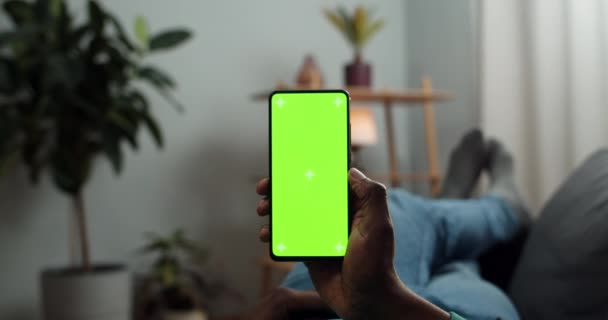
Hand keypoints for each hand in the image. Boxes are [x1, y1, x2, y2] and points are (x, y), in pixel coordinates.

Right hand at [256, 168, 449, 319]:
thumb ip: (371, 195)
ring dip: (275, 209)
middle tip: (265, 187)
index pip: (329, 180)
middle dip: (283, 188)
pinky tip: (266, 234)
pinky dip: (275, 233)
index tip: (290, 163)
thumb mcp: (378, 225)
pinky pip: (288, 236)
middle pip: (305, 194)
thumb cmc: (376, 265)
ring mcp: (321, 234)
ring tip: (262, 210)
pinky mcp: (310, 250)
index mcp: (353, 206)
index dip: (309, 169)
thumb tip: (352, 170)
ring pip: (293, 214)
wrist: (366, 301)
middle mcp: (335, 216)